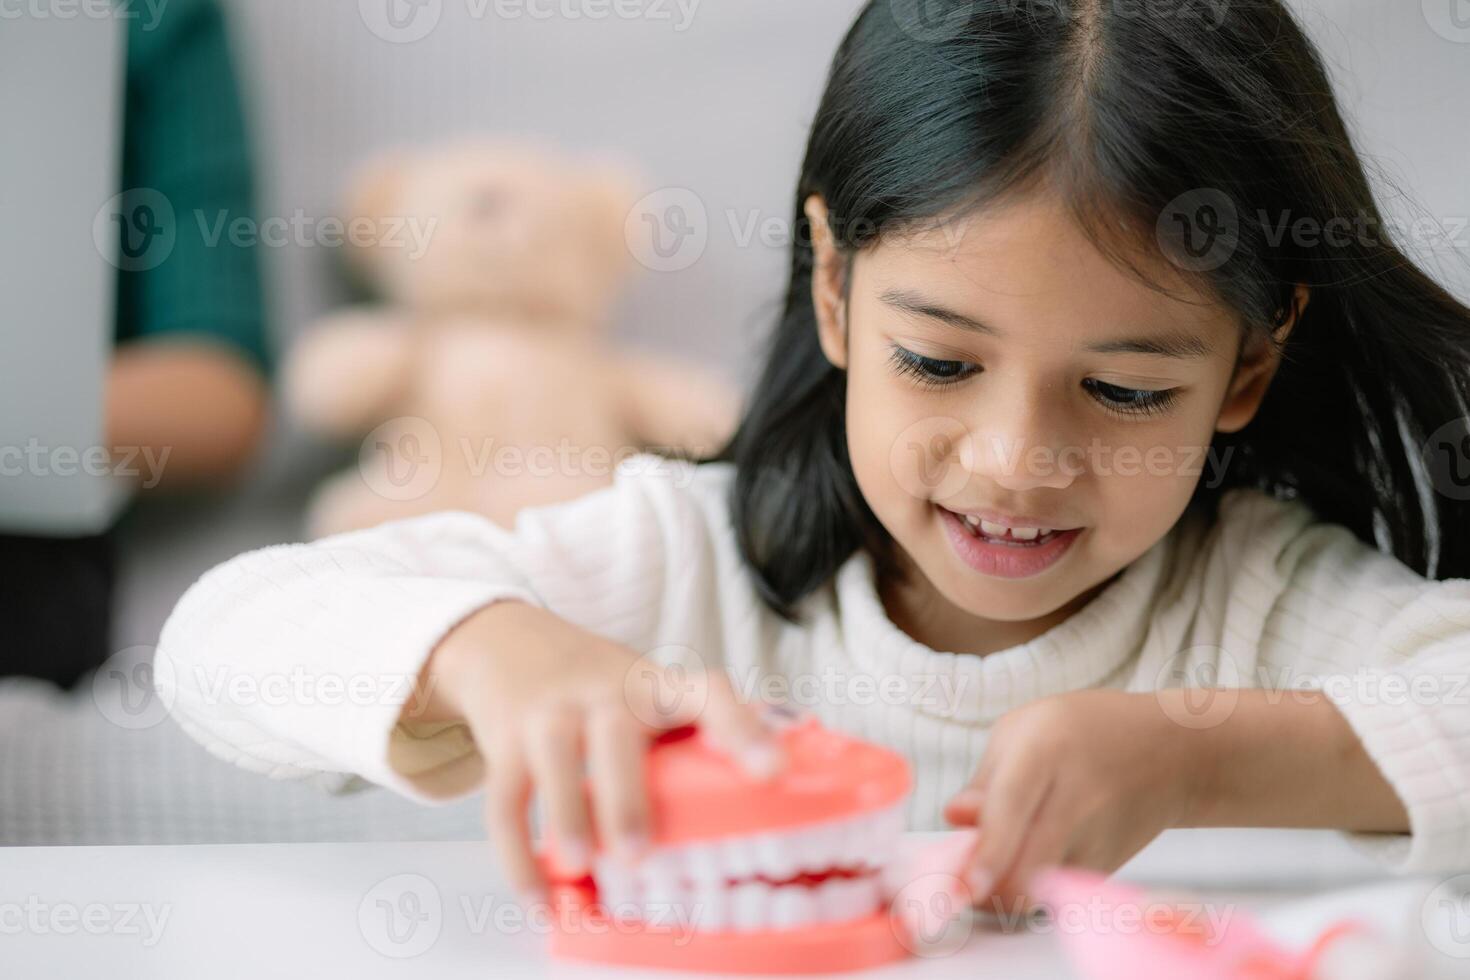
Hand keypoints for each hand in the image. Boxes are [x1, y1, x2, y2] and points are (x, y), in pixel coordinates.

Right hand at [411, 600, 781, 899]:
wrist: (510, 642)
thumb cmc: (602, 685)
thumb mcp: (650, 692)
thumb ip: (695, 733)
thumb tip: (777, 782)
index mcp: (656, 686)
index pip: (708, 693)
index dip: (742, 729)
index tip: (773, 770)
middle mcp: (603, 690)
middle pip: (615, 733)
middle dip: (626, 795)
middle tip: (639, 853)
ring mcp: (549, 711)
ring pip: (554, 760)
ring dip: (566, 816)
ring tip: (580, 866)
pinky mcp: (505, 738)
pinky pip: (506, 798)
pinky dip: (518, 854)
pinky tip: (537, 894)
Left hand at [943, 690, 1208, 912]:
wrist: (1169, 754)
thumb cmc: (1083, 732)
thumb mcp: (1022, 730)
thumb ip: (983, 778)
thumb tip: (955, 819)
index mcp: (1046, 750)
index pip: (1014, 807)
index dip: (989, 850)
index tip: (966, 885)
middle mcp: (1076, 798)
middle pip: (1028, 867)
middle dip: (986, 889)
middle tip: (960, 878)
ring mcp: (1097, 839)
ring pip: (1039, 890)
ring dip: (1004, 890)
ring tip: (995, 862)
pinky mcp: (1106, 868)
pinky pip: (1055, 893)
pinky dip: (1032, 887)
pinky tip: (1029, 858)